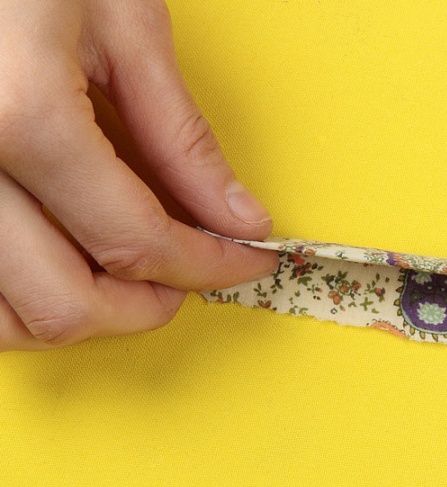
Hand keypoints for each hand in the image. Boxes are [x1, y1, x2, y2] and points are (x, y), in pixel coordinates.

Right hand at [0, 0, 278, 350]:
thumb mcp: (123, 24)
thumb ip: (180, 137)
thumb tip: (236, 218)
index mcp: (18, 115)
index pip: (135, 241)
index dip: (207, 267)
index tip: (244, 263)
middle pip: (63, 303)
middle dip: (146, 306)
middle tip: (190, 276)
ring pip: (4, 318)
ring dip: (79, 313)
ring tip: (128, 276)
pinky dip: (21, 296)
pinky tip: (61, 263)